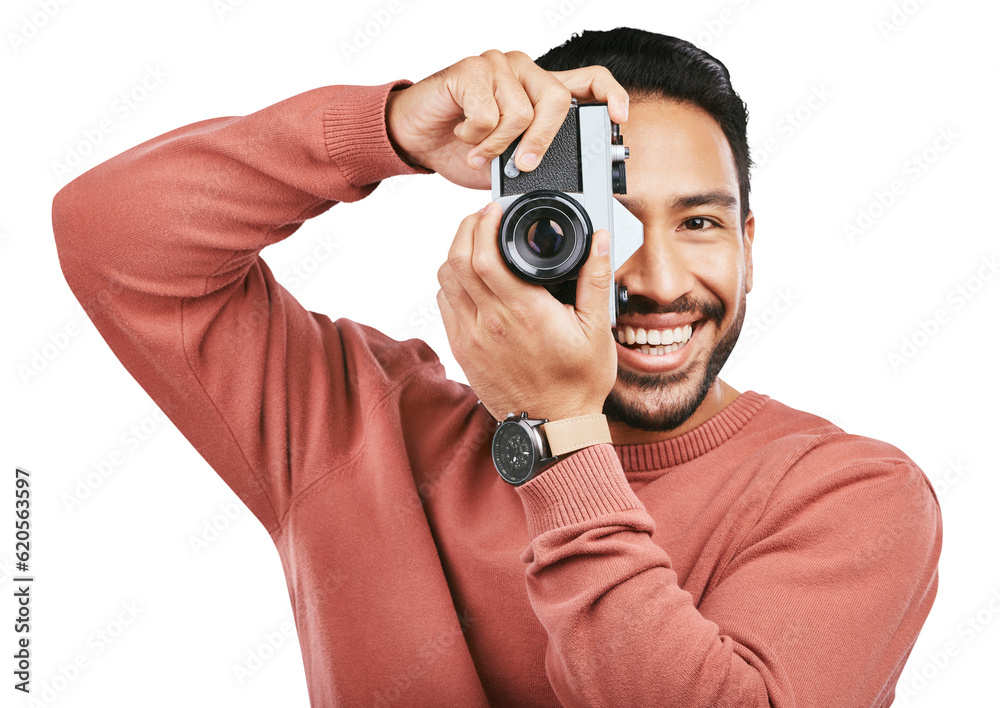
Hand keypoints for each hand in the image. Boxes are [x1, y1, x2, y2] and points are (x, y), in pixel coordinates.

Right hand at [385, 49, 628, 188]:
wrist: (415, 137)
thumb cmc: (461, 145)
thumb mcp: (508, 160)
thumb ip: (535, 157)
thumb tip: (566, 179)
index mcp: (539, 90)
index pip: (589, 79)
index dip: (610, 95)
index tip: (618, 118)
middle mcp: (523, 70)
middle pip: (556, 100)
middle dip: (542, 142)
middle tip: (523, 165)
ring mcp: (498, 65)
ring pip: (520, 112)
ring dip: (496, 146)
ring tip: (478, 151)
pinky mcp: (471, 69)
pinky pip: (488, 114)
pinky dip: (474, 138)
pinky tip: (462, 135)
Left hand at [436, 202, 617, 422]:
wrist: (554, 427)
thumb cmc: (578, 381)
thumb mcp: (598, 329)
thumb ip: (596, 279)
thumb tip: (599, 240)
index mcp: (524, 313)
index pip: (484, 256)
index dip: (483, 224)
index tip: (495, 209)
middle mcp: (490, 324)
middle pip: (456, 260)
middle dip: (466, 228)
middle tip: (484, 218)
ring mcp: (471, 338)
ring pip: (444, 280)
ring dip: (456, 254)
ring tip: (478, 243)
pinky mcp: (462, 350)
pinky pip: (444, 304)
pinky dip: (452, 282)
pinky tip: (472, 278)